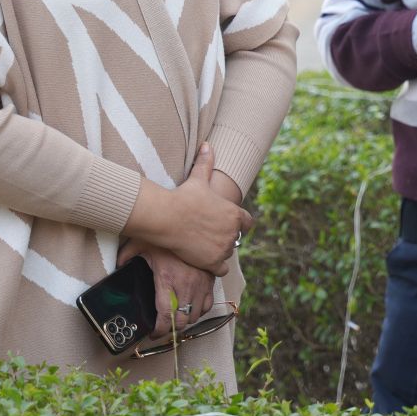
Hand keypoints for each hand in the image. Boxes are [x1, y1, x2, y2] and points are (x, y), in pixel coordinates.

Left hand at [119, 240, 212, 342]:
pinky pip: (208, 305)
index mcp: (168, 280)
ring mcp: (201, 283)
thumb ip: (127, 255)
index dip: (159, 330)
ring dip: (185, 320)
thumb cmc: (165, 233)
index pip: (166, 316)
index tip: (153, 333)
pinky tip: (191, 307)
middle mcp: (187, 285)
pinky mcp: (211, 279)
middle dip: (172, 329)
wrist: (190, 222)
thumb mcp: (141, 242)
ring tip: (175, 317)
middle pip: (182, 321)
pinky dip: (200, 310)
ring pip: (196, 315)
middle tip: (163, 327)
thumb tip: (117, 266)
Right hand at [125, 143, 252, 276]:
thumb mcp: (198, 179)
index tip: (228, 224)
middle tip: (210, 235)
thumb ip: (206, 163)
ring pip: (227, 254)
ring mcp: (224, 249)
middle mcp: (234, 232)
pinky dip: (215, 267)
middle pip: (236, 239)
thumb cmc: (183, 197)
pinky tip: (204, 260)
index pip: (248, 223)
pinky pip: (221, 270)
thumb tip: (207, 145)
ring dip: (219, 251)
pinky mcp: (213, 263)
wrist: (168, 217)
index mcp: (235, 214)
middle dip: (226, 238)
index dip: (239, 224)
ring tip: (203, 245)